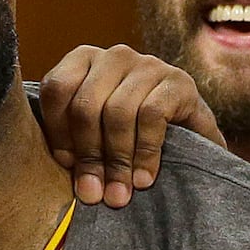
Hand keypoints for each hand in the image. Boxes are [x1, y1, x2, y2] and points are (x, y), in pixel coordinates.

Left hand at [38, 43, 221, 207]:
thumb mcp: (97, 137)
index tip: (67, 167)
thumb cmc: (132, 138)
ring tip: (119, 193)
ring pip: (118, 112)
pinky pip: (151, 115)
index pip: (57, 89)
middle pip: (86, 105)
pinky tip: (144, 178)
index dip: (59, 133)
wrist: (192, 137)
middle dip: (89, 155)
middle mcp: (115, 56)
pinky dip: (145, 152)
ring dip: (117, 159)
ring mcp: (148, 64)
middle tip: (94, 193)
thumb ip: (76, 148)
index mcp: (84, 60)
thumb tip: (80, 186)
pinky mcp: (179, 81)